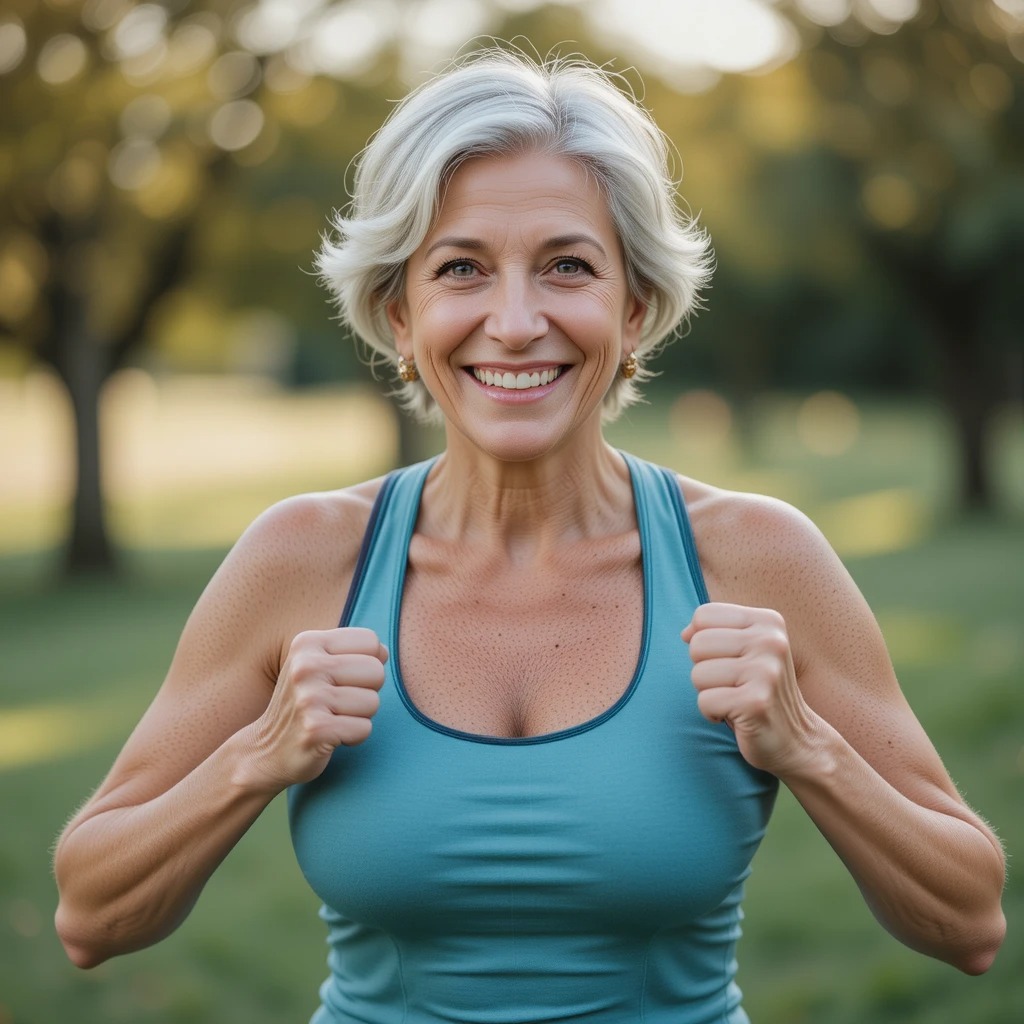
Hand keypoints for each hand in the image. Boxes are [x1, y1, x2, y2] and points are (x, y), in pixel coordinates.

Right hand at [246, 627, 388, 790]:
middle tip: (338, 703)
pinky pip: (364, 728)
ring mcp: (309, 698)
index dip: (366, 663)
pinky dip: (353, 737)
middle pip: (376, 671)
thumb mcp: (318, 666)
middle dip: (366, 691)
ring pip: (373, 702)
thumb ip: (351, 652)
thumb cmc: (304, 704)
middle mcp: (305, 666)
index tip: (342, 679)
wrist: (265, 751)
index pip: (370, 641)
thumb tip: (384, 651)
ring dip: (359, 716)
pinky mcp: (316, 729)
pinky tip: (330, 736)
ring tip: (332, 719)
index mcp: (307, 643)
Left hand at [681, 602, 821, 776]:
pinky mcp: (756, 702)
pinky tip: (736, 716)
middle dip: (704, 670)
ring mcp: (766, 671)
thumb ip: (715, 632)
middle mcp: (770, 641)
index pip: (703, 616)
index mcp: (768, 621)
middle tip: (732, 685)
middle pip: (697, 644)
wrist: (796, 738)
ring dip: (709, 693)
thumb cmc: (758, 691)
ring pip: (698, 674)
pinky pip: (705, 701)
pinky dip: (712, 713)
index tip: (728, 661)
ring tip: (735, 699)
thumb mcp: (743, 650)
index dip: (704, 643)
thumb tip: (685, 633)